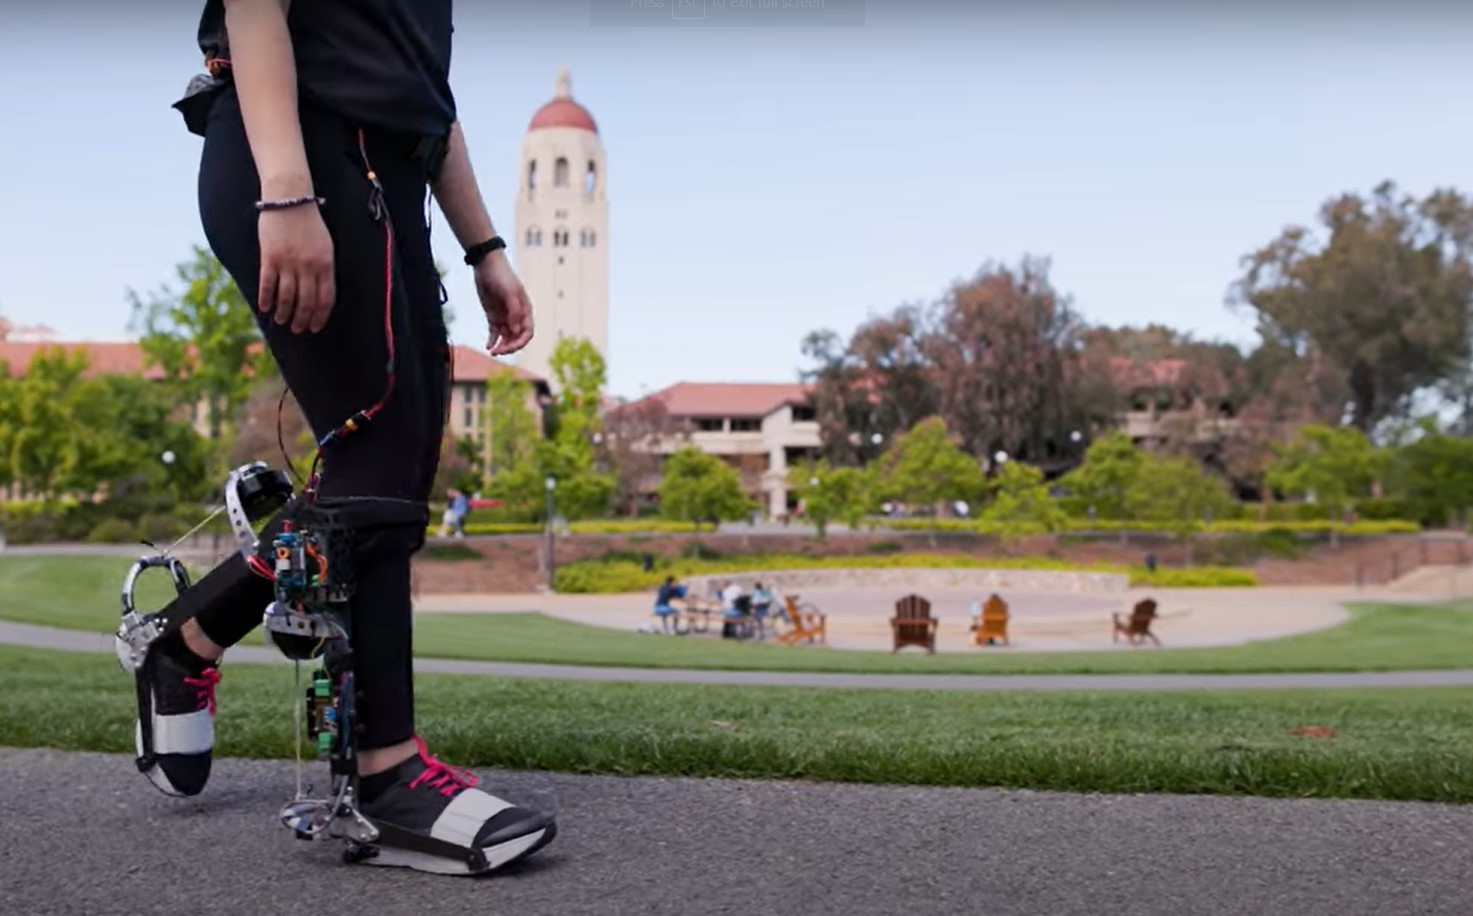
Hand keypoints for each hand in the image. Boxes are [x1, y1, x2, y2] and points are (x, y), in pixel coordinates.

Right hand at [257, 203, 335, 333]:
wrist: (290, 199)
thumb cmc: (309, 223)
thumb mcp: (326, 245)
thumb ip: (323, 268)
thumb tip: (319, 292)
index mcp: (325, 264)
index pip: (325, 298)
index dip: (320, 316)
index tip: (315, 327)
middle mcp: (308, 266)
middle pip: (306, 301)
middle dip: (302, 319)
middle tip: (298, 329)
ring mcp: (288, 262)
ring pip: (287, 297)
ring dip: (284, 313)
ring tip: (282, 321)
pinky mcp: (270, 257)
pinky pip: (268, 284)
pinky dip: (266, 298)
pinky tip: (265, 308)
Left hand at [474, 250, 533, 355]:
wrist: (486, 265)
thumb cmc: (501, 276)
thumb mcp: (509, 292)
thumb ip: (514, 311)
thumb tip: (515, 332)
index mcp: (525, 310)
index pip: (527, 332)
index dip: (520, 342)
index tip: (509, 347)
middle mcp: (516, 316)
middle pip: (517, 338)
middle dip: (510, 347)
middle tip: (498, 352)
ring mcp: (505, 316)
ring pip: (506, 337)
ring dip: (501, 346)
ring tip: (492, 351)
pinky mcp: (493, 316)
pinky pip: (495, 332)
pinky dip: (492, 340)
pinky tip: (488, 346)